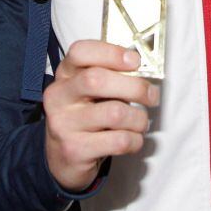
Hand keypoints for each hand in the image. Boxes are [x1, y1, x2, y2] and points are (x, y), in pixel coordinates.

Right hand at [43, 40, 158, 192]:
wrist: (62, 158)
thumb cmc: (86, 116)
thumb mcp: (90, 91)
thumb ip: (111, 75)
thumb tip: (145, 67)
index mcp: (65, 75)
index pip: (80, 52)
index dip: (111, 52)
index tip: (135, 61)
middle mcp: (59, 97)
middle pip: (97, 79)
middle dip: (134, 86)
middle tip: (152, 95)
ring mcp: (63, 124)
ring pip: (114, 113)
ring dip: (138, 118)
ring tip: (141, 122)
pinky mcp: (74, 150)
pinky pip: (118, 141)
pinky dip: (135, 140)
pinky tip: (133, 139)